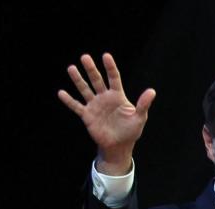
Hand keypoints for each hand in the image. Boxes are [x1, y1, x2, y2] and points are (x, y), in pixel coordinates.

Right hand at [57, 53, 155, 174]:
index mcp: (117, 96)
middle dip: (91, 69)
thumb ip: (143, 104)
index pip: (114, 78)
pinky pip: (76, 106)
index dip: (110, 67)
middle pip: (97, 80)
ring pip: (85, 89)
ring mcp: (95, 106)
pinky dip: (69, 100)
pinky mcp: (87, 115)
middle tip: (85, 57)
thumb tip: (152, 91)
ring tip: (71, 68)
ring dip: (78, 80)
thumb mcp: (139, 117)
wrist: (119, 146)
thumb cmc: (131, 131)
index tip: (106, 56)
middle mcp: (104, 98)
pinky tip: (61, 93)